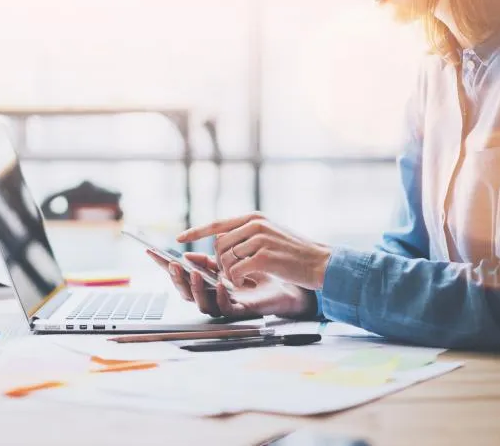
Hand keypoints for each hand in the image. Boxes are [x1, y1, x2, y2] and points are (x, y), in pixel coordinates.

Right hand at [147, 250, 316, 318]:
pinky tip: (220, 285)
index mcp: (208, 281)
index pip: (181, 275)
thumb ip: (210, 259)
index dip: (164, 265)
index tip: (150, 251)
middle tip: (173, 264)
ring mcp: (226, 305)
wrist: (289, 281)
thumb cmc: (261, 270)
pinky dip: (221, 297)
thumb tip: (187, 254)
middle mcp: (213, 296)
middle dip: (177, 279)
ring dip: (196, 288)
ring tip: (193, 273)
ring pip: (202, 304)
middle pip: (186, 293)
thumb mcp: (232, 259)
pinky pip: (226, 309)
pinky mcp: (242, 312)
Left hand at [177, 212, 330, 290]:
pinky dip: (237, 279)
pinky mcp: (264, 256)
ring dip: (229, 273)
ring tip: (243, 278)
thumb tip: (220, 241)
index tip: (179, 239)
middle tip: (233, 273)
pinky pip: (235, 270)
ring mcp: (259, 239)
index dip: (196, 231)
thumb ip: (246, 234)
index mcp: (254, 217)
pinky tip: (248, 282)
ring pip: (225, 259)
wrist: (320, 262)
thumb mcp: (270, 234)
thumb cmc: (294, 252)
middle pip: (218, 245)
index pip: (218, 224)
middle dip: (219, 263)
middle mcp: (255, 224)